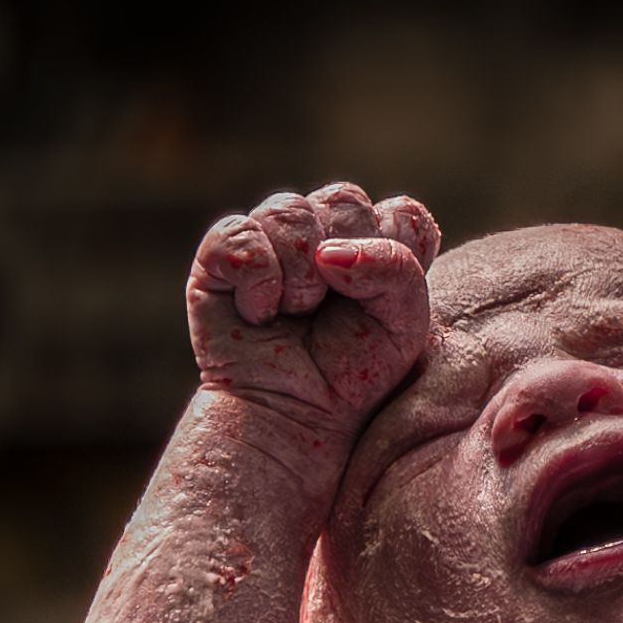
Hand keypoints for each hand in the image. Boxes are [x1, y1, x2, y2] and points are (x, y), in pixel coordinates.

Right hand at [187, 184, 440, 438]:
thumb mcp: (402, 327)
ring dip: (298, 273)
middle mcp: (323, 234)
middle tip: (328, 314)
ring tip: (293, 315)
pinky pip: (238, 233)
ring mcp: (270, 239)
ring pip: (289, 209)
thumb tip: (330, 252)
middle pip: (345, 200)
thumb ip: (397, 271)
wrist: (289, 422)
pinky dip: (256, 279)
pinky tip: (258, 314)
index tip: (380, 305)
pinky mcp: (221, 255)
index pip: (402, 213)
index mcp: (375, 247)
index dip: (395, 251)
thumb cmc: (349, 379)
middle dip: (345, 261)